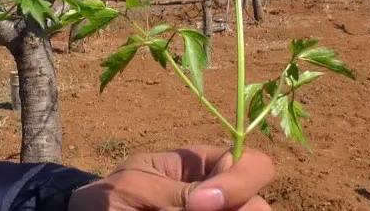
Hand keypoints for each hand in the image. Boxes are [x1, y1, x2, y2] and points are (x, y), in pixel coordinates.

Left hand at [69, 146, 273, 210]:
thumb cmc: (110, 197)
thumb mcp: (136, 185)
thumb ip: (174, 190)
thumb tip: (214, 200)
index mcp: (203, 166)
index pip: (252, 163)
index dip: (241, 179)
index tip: (206, 200)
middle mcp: (218, 194)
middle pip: (260, 204)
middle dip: (235, 209)